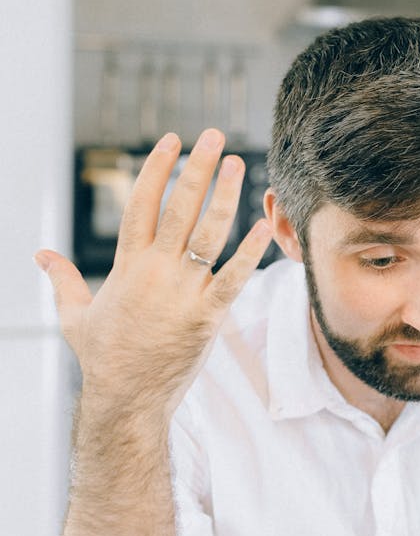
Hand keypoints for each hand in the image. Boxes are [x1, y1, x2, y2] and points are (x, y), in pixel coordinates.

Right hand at [36, 129, 271, 419]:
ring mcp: (184, 293)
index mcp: (127, 265)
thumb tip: (40, 253)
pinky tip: (263, 226)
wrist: (126, 399)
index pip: (142, 203)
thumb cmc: (102, 358)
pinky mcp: (207, 317)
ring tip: (240, 165)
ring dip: (226, 197)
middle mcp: (156, 272)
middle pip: (179, 208)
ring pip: (208, 235)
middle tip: (214, 136)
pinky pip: (233, 279)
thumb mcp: (74, 315)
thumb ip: (61, 278)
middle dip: (197, 169)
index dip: (157, 168)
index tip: (172, 140)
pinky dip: (249, 253)